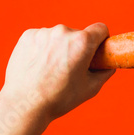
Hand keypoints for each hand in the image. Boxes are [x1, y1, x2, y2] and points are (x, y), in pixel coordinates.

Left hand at [0, 23, 114, 123]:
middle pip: (77, 34)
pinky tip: (37, 66)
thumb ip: (104, 72)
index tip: (97, 50)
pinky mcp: (28, 36)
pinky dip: (42, 48)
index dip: (101, 40)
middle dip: (77, 47)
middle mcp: (63, 31)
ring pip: (58, 37)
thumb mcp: (90, 88)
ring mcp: (44, 32)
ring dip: (58, 48)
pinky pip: (41, 38)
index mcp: (82, 42)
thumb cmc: (58, 99)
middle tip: (69, 68)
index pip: (100, 29)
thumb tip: (109, 65)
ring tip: (50, 71)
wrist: (23, 105)